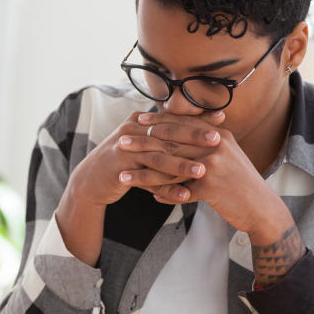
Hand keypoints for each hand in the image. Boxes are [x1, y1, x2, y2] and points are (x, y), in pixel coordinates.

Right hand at [56, 109, 224, 264]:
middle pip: (167, 133)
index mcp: (140, 120)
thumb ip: (165, 135)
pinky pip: (148, 180)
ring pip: (158, 157)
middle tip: (218, 140)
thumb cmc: (124, 162)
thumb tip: (198, 125)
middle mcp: (131, 130)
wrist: (91, 181)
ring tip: (204, 171)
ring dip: (181, 164)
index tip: (222, 119)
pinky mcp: (120, 170)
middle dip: (194, 137)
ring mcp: (124, 150)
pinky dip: (167, 188)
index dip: (197, 118)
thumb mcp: (143, 144)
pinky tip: (184, 196)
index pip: (173, 118)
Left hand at [129, 112, 292, 243]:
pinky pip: (179, 190)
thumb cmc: (240, 182)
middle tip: (120, 141)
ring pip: (169, 166)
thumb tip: (181, 131)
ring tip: (123, 175)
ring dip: (144, 172)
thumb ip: (205, 142)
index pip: (181, 123)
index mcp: (217, 134)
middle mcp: (215, 144)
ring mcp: (213, 164)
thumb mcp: (227, 155)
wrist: (262, 207)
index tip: (136, 120)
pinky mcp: (211, 185)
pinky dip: (164, 194)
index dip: (157, 121)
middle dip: (143, 141)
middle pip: (171, 140)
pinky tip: (149, 196)